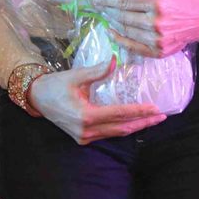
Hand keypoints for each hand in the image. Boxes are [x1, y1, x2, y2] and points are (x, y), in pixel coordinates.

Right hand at [29, 58, 167, 143]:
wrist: (37, 98)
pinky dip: (122, 128)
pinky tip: (135, 122)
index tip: (155, 109)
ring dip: (135, 126)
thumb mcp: (76, 76)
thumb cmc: (55, 85)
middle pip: (121, 128)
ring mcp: (84, 137)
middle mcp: (86, 131)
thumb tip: (115, 60)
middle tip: (162, 116)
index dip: (139, 112)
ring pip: (116, 133)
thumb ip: (97, 71)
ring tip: (153, 120)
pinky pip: (108, 134)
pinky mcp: (83, 138)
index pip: (119, 114)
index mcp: (85, 116)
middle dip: (143, 122)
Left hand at [100, 0, 198, 58]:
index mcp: (158, 4)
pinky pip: (133, 47)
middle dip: (109, 11)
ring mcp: (156, 39)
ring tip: (106, 17)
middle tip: (100, 7)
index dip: (109, 1)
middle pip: (123, 17)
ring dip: (113, 24)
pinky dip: (120, 40)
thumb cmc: (184, 0)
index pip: (126, 2)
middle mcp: (155, 23)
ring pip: (127, 32)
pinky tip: (112, 33)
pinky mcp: (158, 51)